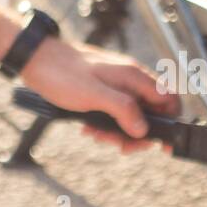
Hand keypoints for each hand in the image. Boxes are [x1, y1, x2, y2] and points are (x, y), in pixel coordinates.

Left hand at [21, 35, 179, 153]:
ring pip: (130, 114)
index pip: (169, 99)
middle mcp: (129, 78)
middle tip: (121, 147)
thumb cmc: (62, 73)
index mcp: (133, 76)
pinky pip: (113, 110)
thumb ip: (123, 109)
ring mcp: (116, 83)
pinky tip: (89, 127)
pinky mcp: (102, 88)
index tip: (162, 144)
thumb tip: (143, 129)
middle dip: (137, 133)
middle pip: (150, 111)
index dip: (170, 122)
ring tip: (98, 135)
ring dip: (118, 130)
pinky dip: (105, 123)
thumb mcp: (94, 95)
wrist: (35, 59)